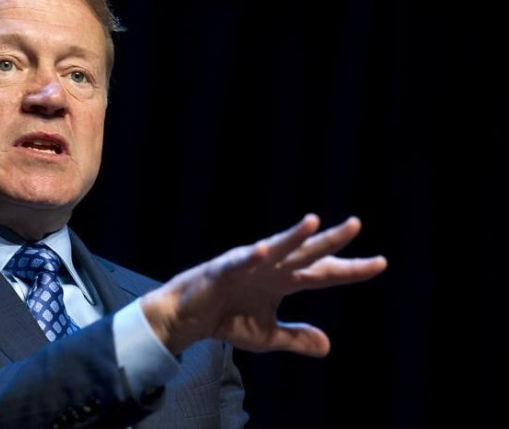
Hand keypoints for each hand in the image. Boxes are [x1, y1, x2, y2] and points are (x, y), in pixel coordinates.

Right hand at [141, 214, 386, 355]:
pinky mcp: (222, 270)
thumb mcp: (267, 336)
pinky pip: (237, 263)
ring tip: (313, 223)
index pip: (323, 273)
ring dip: (292, 236)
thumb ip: (295, 337)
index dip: (350, 269)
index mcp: (284, 281)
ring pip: (275, 249)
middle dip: (330, 241)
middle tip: (355, 224)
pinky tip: (261, 252)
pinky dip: (248, 258)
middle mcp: (271, 268)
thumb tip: (327, 345)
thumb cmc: (226, 319)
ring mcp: (247, 266)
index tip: (380, 263)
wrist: (188, 319)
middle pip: (306, 253)